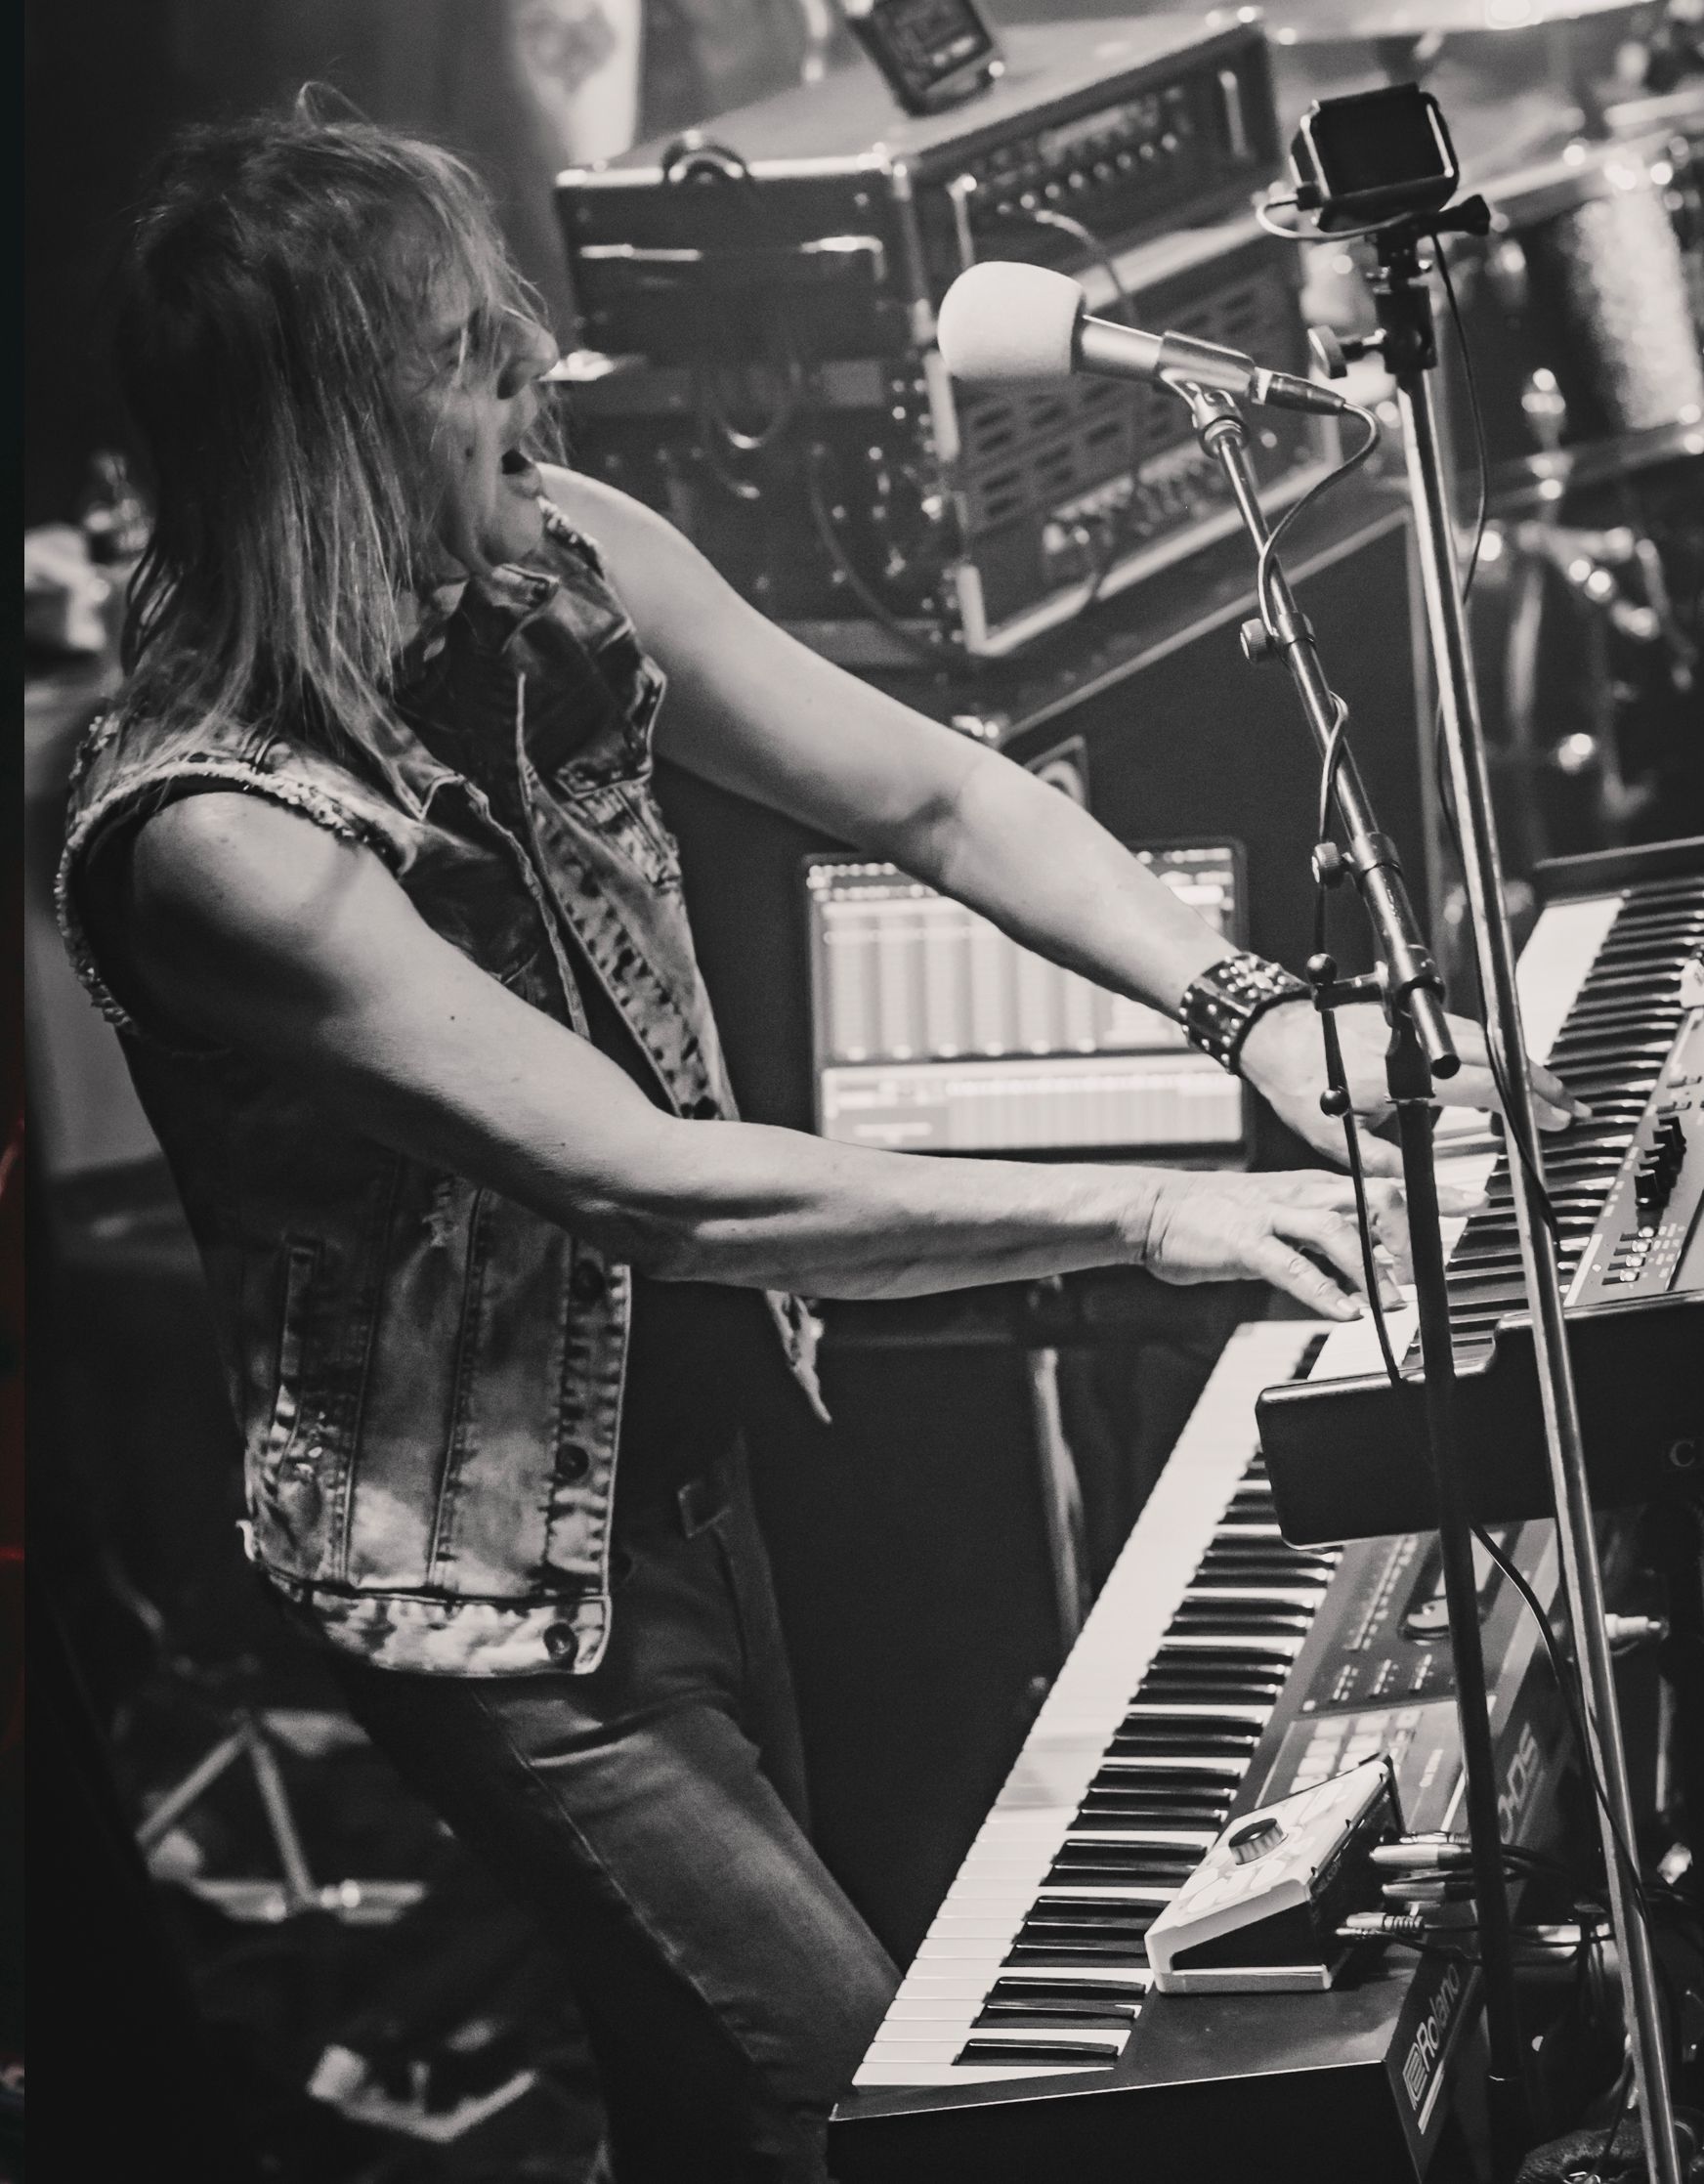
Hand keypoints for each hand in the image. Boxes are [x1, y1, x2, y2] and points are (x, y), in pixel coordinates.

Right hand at [1138, 1168, 1416, 1320]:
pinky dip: (1322, 1290)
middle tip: (1426, 1270)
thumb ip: (1326, 1241)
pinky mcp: (1245, 1242)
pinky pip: (1292, 1266)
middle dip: (1408, 1236)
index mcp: (1312, 1187)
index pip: (1383, 1184)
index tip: (1472, 1203)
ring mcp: (1272, 1216)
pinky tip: (1342, 1310)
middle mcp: (1300, 1195)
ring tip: (1389, 1302)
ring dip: (1370, 1268)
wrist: (1155, 1210)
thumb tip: (1372, 1268)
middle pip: (1370, 1199)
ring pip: (1336, 1229)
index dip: (1432, 1194)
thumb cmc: (1214, 1217)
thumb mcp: (1280, 1222)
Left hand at [1237, 1001, 1587, 1179]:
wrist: (1274, 1033)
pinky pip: (1464, 1033)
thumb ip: (1387, 1164)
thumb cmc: (1298, 1082)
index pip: (1478, 1085)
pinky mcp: (1409, 1017)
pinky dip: (1492, 1052)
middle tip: (1566, 1108)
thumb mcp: (1337, 1138)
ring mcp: (1412, 1024)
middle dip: (1537, 1082)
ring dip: (1517, 1065)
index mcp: (1399, 1075)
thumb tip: (1430, 1188)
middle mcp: (1412, 1043)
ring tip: (1546, 1094)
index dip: (1520, 1102)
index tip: (1548, 1117)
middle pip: (1493, 1055)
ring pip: (1483, 1040)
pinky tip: (1503, 1073)